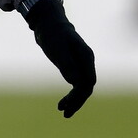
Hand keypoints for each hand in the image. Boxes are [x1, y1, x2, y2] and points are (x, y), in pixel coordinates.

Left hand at [25, 0, 95, 117]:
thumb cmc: (53, 34)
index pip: (88, 82)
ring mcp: (81, 64)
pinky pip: (76, 84)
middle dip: (77, 101)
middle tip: (64, 113)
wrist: (48, 23)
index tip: (67, 105)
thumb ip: (67, 64)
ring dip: (74, 100)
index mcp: (86, 57)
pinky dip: (71, 94)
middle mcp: (86, 62)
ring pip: (82, 87)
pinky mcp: (74, 66)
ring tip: (62, 111)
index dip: (79, 96)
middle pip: (87, 87)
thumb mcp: (57, 49)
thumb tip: (75, 83)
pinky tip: (63, 102)